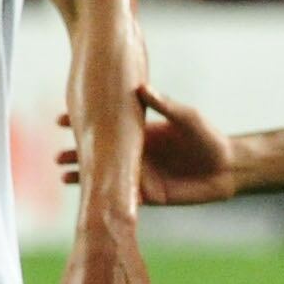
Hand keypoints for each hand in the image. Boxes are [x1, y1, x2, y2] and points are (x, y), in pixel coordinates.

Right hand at [59, 87, 238, 208]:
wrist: (226, 168)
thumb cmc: (207, 138)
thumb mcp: (187, 117)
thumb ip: (165, 105)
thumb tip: (141, 88)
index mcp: (140, 132)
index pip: (106, 126)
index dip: (83, 123)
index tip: (60, 119)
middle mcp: (135, 153)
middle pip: (99, 153)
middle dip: (76, 152)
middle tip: (56, 154)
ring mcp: (139, 174)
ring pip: (104, 174)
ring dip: (83, 174)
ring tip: (62, 173)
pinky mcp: (148, 194)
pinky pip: (121, 195)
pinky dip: (104, 194)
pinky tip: (88, 193)